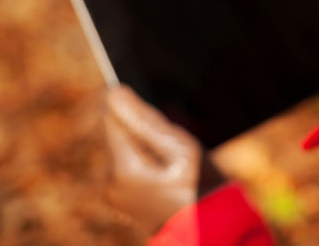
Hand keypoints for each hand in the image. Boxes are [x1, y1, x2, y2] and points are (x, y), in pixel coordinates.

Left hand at [103, 85, 201, 234]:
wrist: (207, 226)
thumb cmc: (200, 185)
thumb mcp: (180, 148)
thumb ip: (145, 121)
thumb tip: (113, 93)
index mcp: (123, 169)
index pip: (112, 120)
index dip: (129, 104)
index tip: (156, 104)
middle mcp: (111, 182)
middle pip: (119, 135)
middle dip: (145, 127)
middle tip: (178, 134)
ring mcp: (115, 194)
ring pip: (126, 150)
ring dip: (147, 143)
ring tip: (177, 153)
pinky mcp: (123, 199)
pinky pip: (130, 166)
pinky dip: (148, 159)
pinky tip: (170, 166)